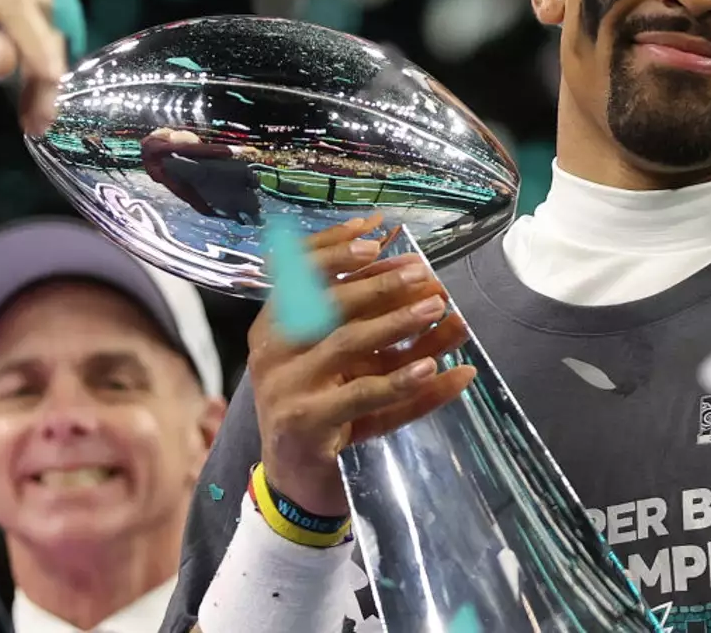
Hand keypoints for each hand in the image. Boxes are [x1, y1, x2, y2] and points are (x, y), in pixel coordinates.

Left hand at [0, 0, 66, 134]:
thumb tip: (9, 64)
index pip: (15, 3)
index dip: (38, 44)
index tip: (53, 82)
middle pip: (37, 13)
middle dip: (42, 67)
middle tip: (39, 119)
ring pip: (44, 20)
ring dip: (43, 67)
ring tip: (33, 111)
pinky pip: (38, 21)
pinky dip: (36, 56)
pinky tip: (28, 86)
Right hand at [248, 214, 475, 516]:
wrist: (297, 479)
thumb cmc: (327, 406)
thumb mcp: (355, 361)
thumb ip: (384, 325)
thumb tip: (436, 290)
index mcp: (275, 323)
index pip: (298, 272)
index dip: (335, 247)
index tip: (375, 232)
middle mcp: (273, 349)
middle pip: (328, 302)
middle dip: (380, 283)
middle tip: (423, 272)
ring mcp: (286, 386)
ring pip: (347, 343)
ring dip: (397, 322)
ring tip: (438, 308)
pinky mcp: (307, 422)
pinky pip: (361, 395)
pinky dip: (401, 380)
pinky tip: (433, 366)